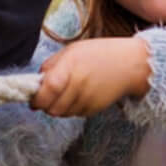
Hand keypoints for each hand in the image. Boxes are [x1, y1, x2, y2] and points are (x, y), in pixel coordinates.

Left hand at [32, 38, 151, 117]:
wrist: (132, 64)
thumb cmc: (100, 53)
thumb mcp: (72, 51)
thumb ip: (51, 66)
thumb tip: (35, 83)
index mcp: (70, 66)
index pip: (45, 92)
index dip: (36, 99)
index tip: (33, 98)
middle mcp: (78, 84)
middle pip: (51, 108)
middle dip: (46, 105)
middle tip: (50, 96)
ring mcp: (88, 98)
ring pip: (62, 114)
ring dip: (59, 107)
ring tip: (68, 92)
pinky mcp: (95, 108)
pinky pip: (75, 114)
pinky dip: (73, 108)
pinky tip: (81, 95)